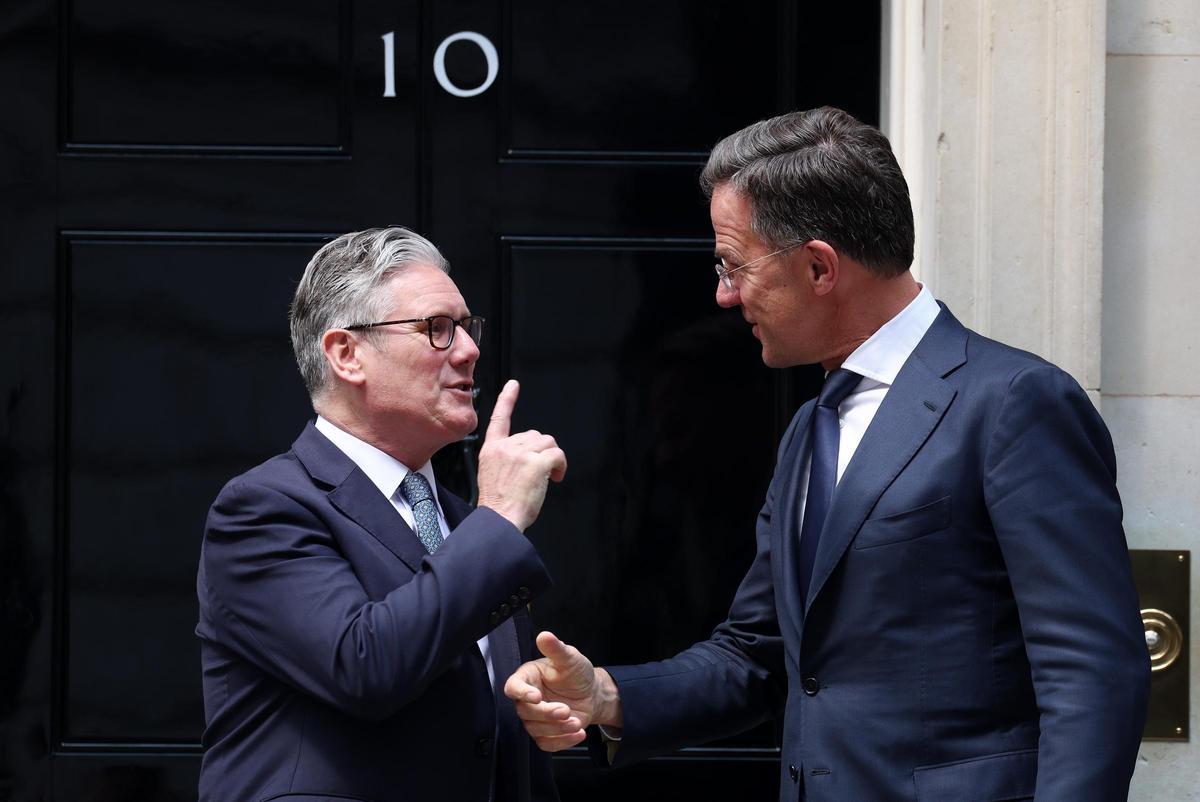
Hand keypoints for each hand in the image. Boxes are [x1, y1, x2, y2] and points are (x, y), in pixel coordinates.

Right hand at [476, 380, 566, 531]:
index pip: (499, 419)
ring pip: (548, 443)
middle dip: (541, 451)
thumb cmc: (498, 504)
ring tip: (548, 477)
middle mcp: (505, 447)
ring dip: (553, 458)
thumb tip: (526, 455)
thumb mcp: (491, 474)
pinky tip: (555, 478)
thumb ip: (506, 459)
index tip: (513, 386)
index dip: (507, 400)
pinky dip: (561, 465)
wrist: (499, 519)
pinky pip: (557, 454)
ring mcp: (521, 454)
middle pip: (534, 435)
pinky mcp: (536, 463)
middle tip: (541, 472)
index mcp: (492, 450)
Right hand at [504, 631, 620, 751]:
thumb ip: (556, 649)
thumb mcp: (569, 658)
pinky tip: (577, 732)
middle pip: (524, 712)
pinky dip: (563, 741)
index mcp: (528, 677)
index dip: (521, 693)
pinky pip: (547, 743)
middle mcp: (527, 698)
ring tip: (576, 721)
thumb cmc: (576, 673)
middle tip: (565, 710)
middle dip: (546, 713)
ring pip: (535, 729)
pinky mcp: (545, 733)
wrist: (591, 693)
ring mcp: (535, 717)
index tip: (536, 696)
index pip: (513, 687)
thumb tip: (544, 635)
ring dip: (557, 728)